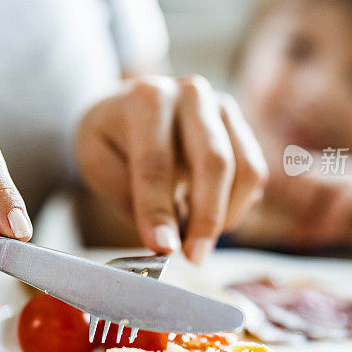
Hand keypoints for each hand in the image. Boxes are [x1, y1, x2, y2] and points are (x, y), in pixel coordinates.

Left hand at [75, 75, 266, 263]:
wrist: (128, 108)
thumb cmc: (111, 140)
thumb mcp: (97, 162)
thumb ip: (129, 195)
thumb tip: (167, 238)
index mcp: (146, 98)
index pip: (155, 162)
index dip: (158, 210)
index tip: (163, 248)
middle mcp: (190, 94)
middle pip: (214, 161)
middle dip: (206, 218)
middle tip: (193, 257)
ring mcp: (222, 106)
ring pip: (245, 170)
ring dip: (226, 215)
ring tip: (197, 239)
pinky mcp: (241, 125)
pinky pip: (254, 174)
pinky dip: (236, 206)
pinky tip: (208, 216)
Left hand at [258, 170, 351, 248]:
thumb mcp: (342, 223)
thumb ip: (318, 227)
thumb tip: (292, 239)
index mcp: (328, 174)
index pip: (294, 177)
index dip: (281, 197)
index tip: (282, 223)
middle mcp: (337, 171)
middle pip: (301, 180)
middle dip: (290, 205)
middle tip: (288, 233)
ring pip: (320, 189)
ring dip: (309, 215)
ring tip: (302, 238)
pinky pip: (343, 201)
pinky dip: (331, 220)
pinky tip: (327, 237)